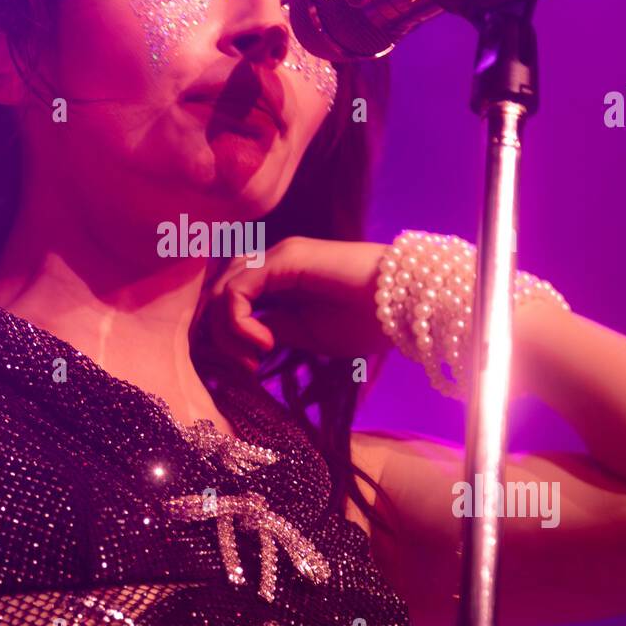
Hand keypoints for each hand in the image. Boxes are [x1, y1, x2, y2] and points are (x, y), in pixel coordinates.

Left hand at [201, 236, 393, 370]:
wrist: (407, 304)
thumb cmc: (368, 322)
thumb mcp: (307, 335)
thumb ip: (273, 330)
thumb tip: (240, 340)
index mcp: (280, 280)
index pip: (230, 302)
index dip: (227, 337)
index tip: (250, 369)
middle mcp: (273, 262)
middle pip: (217, 295)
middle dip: (220, 337)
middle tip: (247, 368)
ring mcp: (278, 257)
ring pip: (221, 292)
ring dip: (227, 333)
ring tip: (256, 359)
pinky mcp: (284, 259)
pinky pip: (237, 290)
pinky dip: (240, 322)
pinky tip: (265, 345)